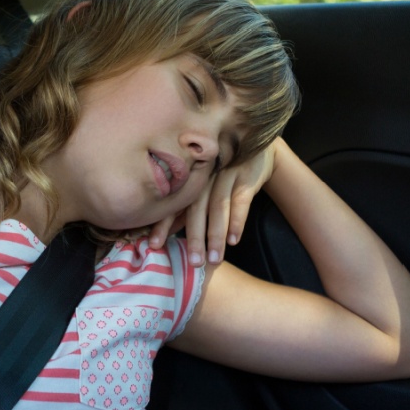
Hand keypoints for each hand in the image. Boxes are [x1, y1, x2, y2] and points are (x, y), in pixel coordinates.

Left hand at [148, 138, 280, 265]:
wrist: (255, 146)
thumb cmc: (221, 172)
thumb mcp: (201, 186)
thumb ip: (184, 207)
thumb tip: (164, 233)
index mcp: (190, 178)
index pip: (174, 203)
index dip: (163, 223)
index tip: (154, 245)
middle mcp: (205, 174)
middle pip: (197, 207)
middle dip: (194, 237)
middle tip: (193, 263)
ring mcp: (226, 173)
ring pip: (219, 206)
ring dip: (216, 234)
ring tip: (214, 259)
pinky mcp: (247, 175)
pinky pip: (241, 200)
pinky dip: (238, 221)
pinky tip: (234, 240)